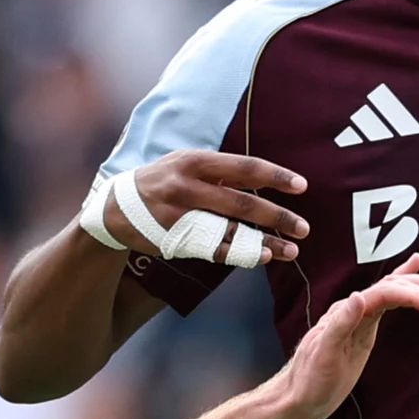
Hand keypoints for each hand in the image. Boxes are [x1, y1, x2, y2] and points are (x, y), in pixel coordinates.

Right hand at [93, 149, 311, 262]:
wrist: (114, 208)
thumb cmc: (160, 182)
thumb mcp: (184, 164)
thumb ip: (219, 170)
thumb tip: (264, 177)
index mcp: (194, 161)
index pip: (244, 166)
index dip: (275, 176)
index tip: (302, 186)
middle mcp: (187, 186)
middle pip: (241, 202)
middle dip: (277, 216)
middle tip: (304, 228)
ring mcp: (179, 215)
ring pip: (231, 231)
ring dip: (264, 242)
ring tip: (291, 250)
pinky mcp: (174, 238)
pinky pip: (214, 249)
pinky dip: (240, 254)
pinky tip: (263, 257)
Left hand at [259, 256, 418, 418]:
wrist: (298, 398)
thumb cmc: (309, 381)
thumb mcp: (324, 354)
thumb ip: (341, 324)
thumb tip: (359, 296)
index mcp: (346, 313)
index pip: (386, 293)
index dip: (416, 295)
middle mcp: (354, 310)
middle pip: (393, 287)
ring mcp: (359, 319)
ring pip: (393, 293)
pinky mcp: (364, 332)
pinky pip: (386, 306)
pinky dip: (403, 294)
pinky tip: (413, 285)